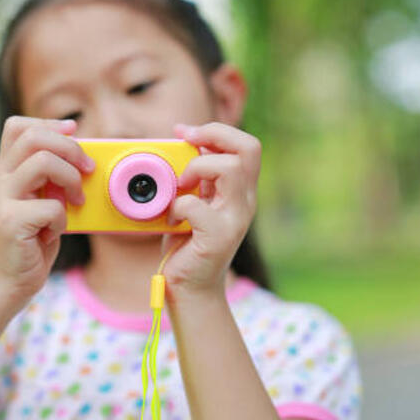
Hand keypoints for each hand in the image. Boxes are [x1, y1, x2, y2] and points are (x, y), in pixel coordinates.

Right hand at [0, 116, 95, 298]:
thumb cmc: (32, 240)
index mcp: (7, 171)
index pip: (18, 126)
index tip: (73, 131)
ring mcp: (2, 199)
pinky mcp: (11, 222)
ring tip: (75, 199)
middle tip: (87, 169)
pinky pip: (50, 206)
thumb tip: (80, 153)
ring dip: (70, 179)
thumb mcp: (43, 201)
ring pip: (42, 162)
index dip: (48, 123)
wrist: (9, 281)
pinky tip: (54, 232)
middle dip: (69, 148)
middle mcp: (0, 179)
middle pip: (33, 137)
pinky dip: (62, 219)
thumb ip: (52, 178)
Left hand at [160, 122, 261, 297]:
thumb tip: (183, 141)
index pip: (247, 145)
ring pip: (229, 168)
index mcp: (240, 190)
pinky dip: (176, 206)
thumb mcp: (196, 201)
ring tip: (181, 186)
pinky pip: (195, 204)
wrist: (190, 289)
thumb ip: (197, 177)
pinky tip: (171, 219)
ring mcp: (235, 219)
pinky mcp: (218, 237)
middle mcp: (244, 202)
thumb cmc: (188, 244)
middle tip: (185, 148)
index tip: (185, 132)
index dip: (216, 130)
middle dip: (212, 137)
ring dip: (196, 169)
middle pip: (248, 148)